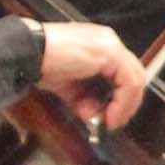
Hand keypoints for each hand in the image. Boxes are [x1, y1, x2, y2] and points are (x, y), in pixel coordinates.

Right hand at [32, 22, 152, 127]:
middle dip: (125, 104)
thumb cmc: (41, 64)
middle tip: (113, 122)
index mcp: (100, 45)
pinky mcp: (109, 53)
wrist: (29, 53)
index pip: (123, 73)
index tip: (110, 117)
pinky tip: (109, 115)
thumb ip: (84, 98)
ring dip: (124, 106)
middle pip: (133, 76)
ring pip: (135, 79)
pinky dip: (122, 103)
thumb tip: (93, 114)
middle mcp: (109, 41)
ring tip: (109, 121)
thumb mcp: (67, 86)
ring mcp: (111, 45)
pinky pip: (129, 82)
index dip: (120, 99)